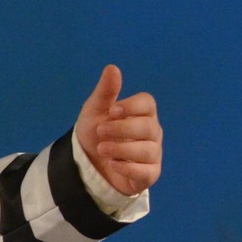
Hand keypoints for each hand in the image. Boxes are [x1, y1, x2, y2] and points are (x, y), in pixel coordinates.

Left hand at [75, 64, 161, 195]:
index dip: (132, 106)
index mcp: (142, 113)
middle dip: (122, 129)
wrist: (88, 162)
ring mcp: (153, 153)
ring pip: (147, 150)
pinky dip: (128, 168)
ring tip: (102, 149)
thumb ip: (106, 91)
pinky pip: (146, 172)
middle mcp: (152, 132)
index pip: (147, 104)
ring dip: (122, 149)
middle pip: (148, 127)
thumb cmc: (96, 131)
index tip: (112, 110)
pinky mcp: (150, 174)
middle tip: (100, 131)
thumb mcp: (95, 110)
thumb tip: (112, 68)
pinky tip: (112, 164)